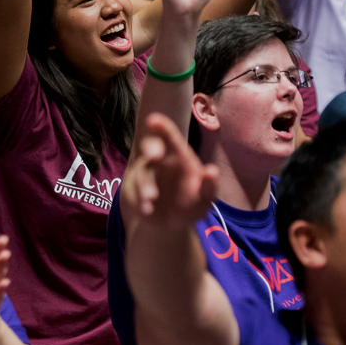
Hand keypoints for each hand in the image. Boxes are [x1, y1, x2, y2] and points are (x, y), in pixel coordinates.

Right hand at [121, 113, 219, 229]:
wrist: (172, 224)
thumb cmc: (190, 202)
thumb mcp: (204, 198)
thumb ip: (209, 186)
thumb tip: (212, 171)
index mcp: (177, 156)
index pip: (169, 137)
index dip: (161, 127)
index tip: (152, 120)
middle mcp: (158, 161)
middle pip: (150, 147)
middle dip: (151, 148)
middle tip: (155, 155)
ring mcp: (144, 176)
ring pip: (142, 175)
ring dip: (145, 185)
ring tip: (152, 197)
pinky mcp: (133, 191)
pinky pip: (134, 193)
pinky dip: (139, 200)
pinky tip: (147, 209)